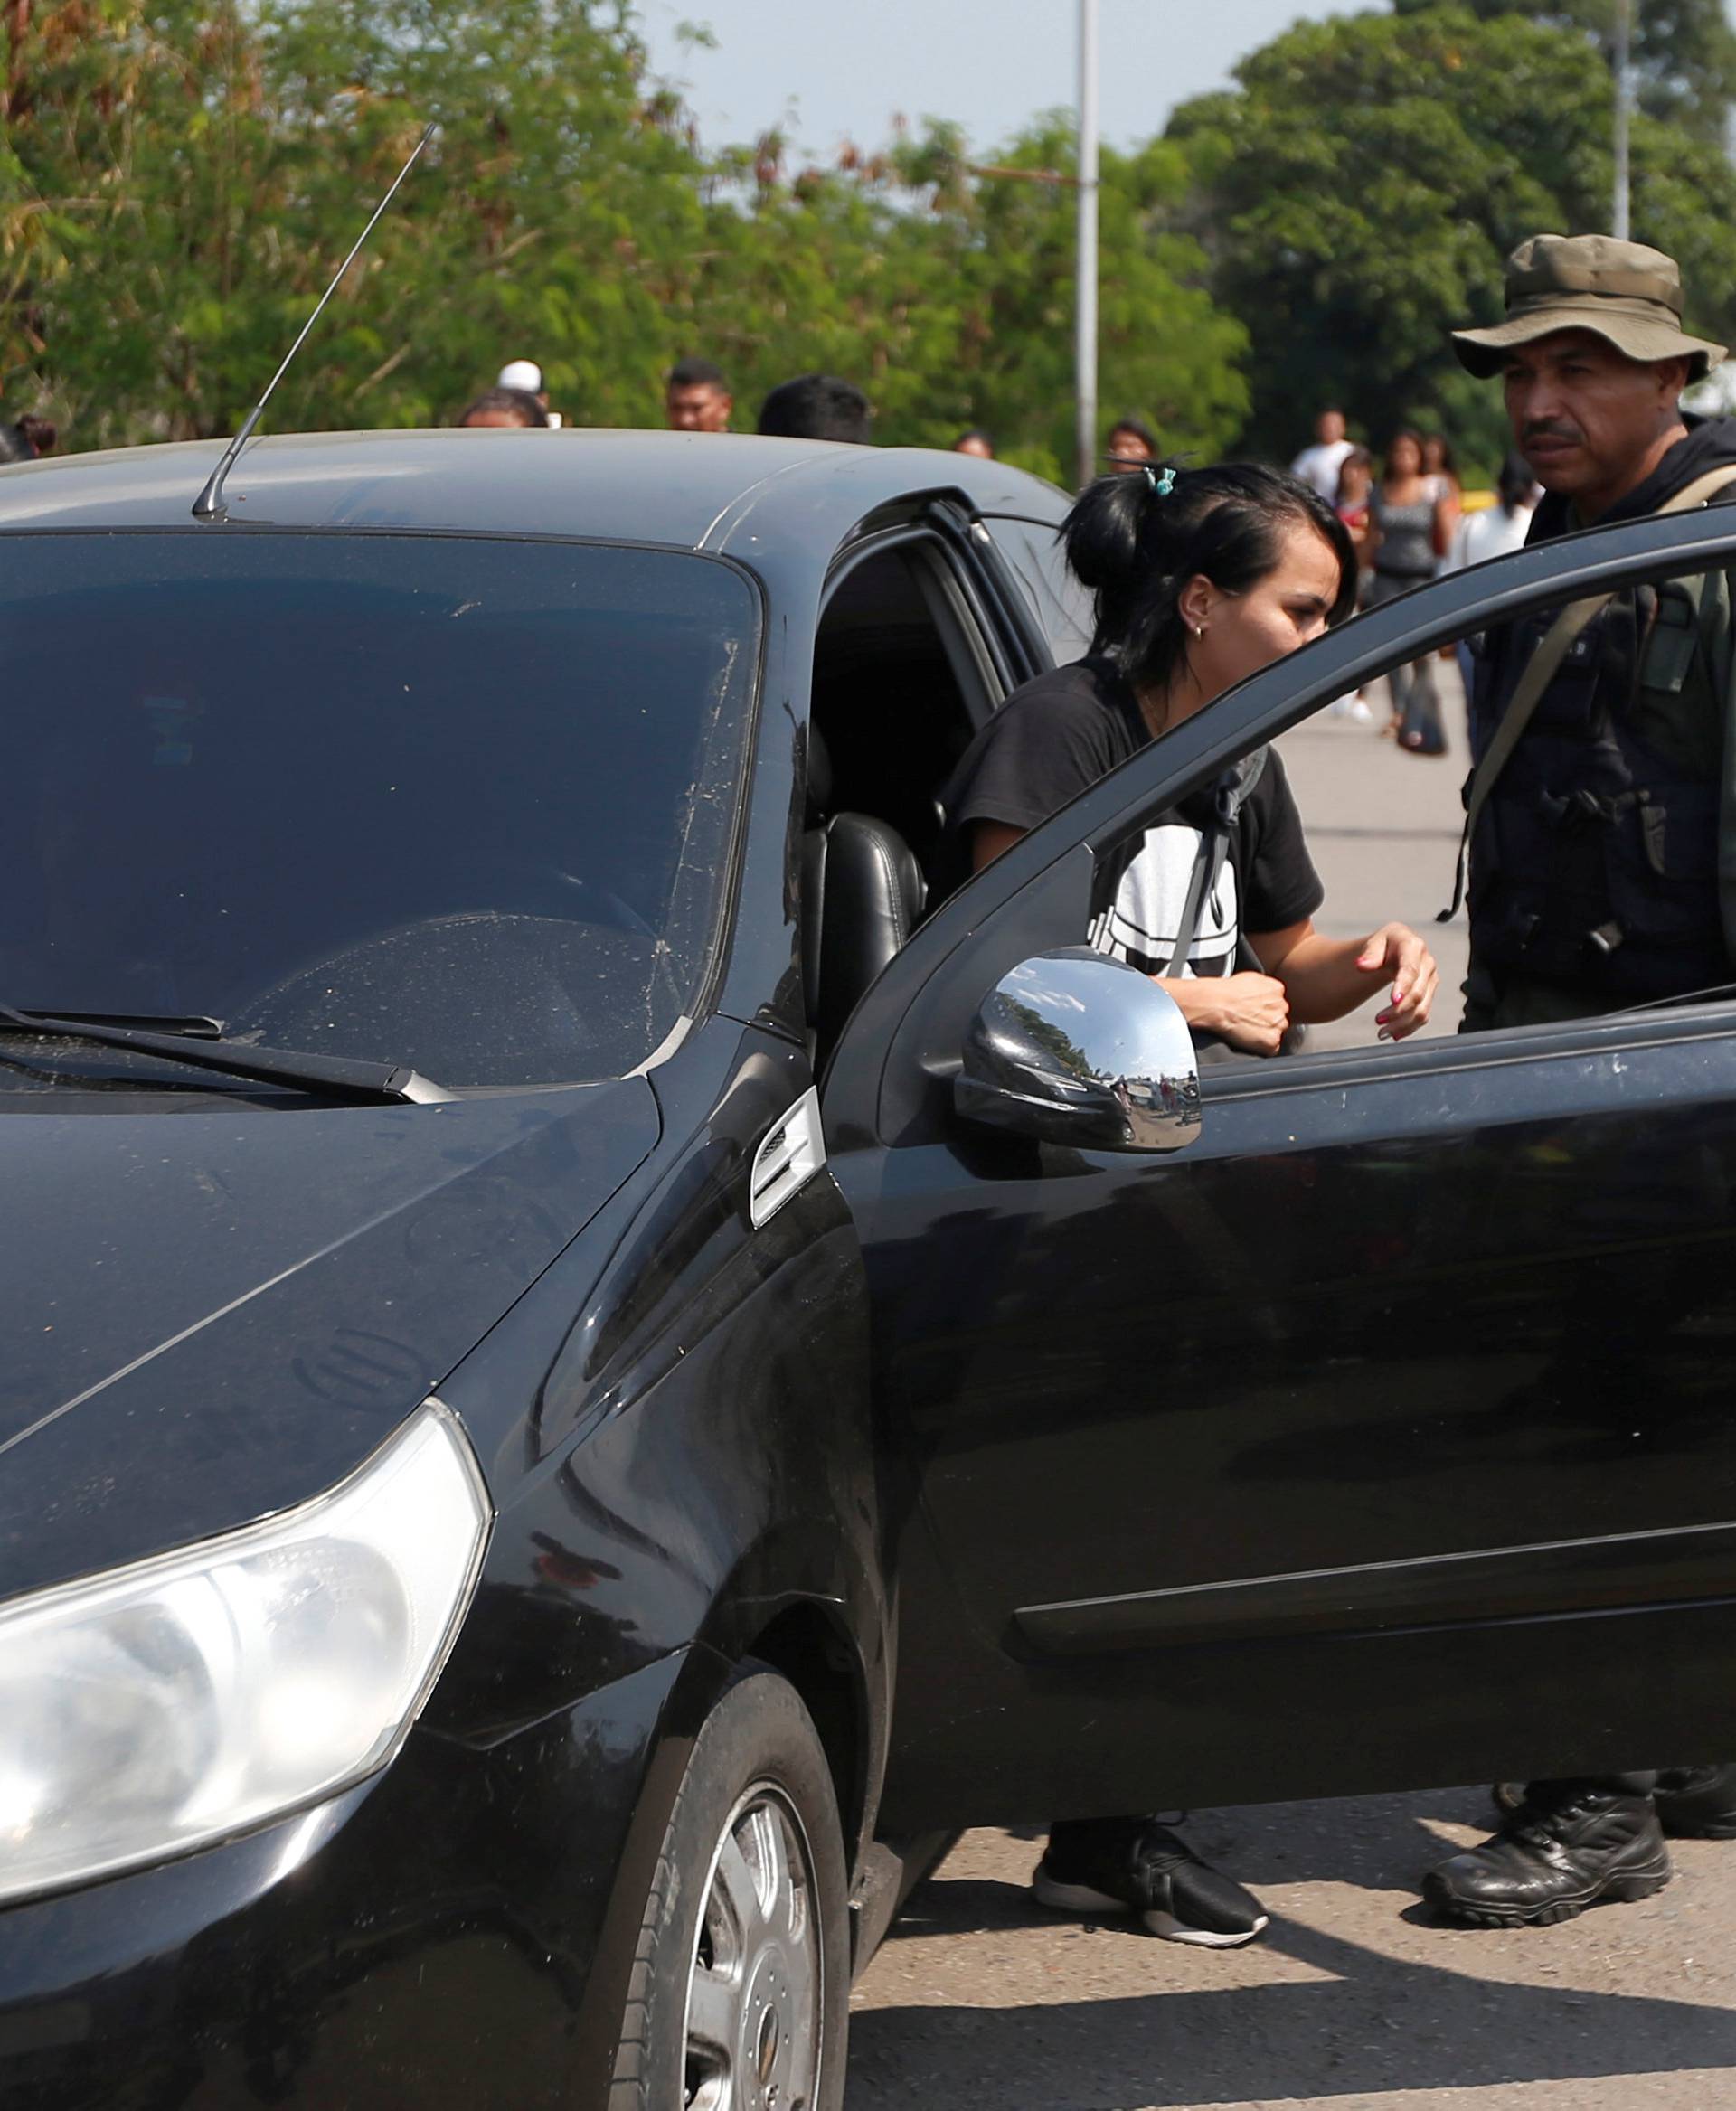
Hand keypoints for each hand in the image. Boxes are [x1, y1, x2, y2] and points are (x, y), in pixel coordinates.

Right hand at [1176, 971, 1291, 1057]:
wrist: (1216, 1004)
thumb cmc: (1226, 992)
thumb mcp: (1251, 978)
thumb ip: (1264, 987)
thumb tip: (1263, 993)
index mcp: (1277, 989)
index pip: (1278, 1002)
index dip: (1265, 1008)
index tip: (1254, 1010)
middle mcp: (1281, 1006)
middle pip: (1279, 1017)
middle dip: (1268, 1020)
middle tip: (1249, 1021)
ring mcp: (1278, 1024)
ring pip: (1277, 1031)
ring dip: (1266, 1033)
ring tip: (1247, 1030)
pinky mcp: (1272, 1040)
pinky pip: (1272, 1048)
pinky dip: (1261, 1047)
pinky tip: (1248, 1039)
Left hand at [1359, 923, 1438, 1039]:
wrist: (1396, 949)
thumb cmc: (1385, 945)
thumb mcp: (1375, 943)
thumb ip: (1369, 953)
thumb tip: (1361, 965)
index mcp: (1414, 946)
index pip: (1410, 970)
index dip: (1404, 986)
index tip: (1393, 1000)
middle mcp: (1427, 964)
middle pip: (1417, 994)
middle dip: (1398, 1010)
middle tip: (1377, 1020)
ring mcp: (1430, 981)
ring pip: (1422, 1009)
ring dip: (1402, 1024)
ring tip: (1381, 1032)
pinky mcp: (1429, 995)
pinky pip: (1423, 1016)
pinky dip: (1408, 1028)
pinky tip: (1393, 1035)